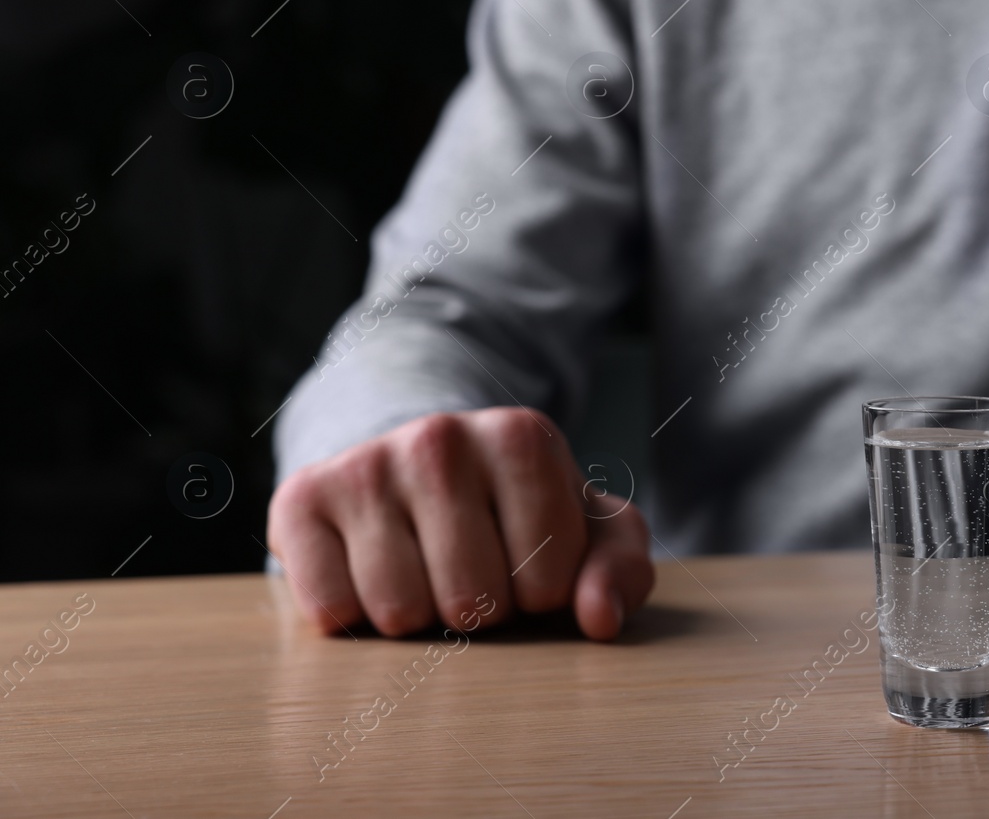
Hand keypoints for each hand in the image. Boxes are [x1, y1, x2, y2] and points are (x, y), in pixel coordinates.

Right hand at [267, 407, 653, 638]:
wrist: (411, 472)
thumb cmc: (514, 514)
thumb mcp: (586, 531)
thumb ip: (620, 570)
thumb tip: (599, 619)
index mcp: (522, 437)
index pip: (549, 580)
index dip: (541, 593)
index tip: (525, 559)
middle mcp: (441, 436)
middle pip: (472, 601)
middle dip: (479, 611)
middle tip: (469, 571)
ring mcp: (366, 463)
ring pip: (400, 611)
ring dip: (417, 618)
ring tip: (423, 572)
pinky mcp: (300, 498)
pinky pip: (332, 610)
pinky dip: (353, 616)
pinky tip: (368, 574)